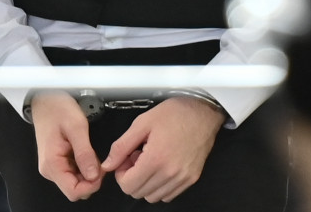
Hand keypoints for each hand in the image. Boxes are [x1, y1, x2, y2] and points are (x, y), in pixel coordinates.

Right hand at [29, 91, 103, 200]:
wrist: (45, 98)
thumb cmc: (57, 108)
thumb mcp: (76, 127)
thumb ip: (85, 154)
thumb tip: (94, 175)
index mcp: (52, 163)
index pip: (74, 192)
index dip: (91, 185)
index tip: (100, 170)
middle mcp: (49, 169)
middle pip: (75, 189)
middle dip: (91, 179)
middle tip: (97, 160)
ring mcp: (51, 166)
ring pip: (75, 183)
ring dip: (87, 173)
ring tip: (90, 153)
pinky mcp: (55, 163)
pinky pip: (72, 174)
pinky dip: (82, 167)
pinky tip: (84, 153)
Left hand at [101, 96, 224, 201]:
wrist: (202, 113)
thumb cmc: (175, 114)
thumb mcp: (141, 124)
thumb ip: (121, 146)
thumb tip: (108, 164)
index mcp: (156, 159)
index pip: (128, 186)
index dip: (120, 174)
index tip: (124, 160)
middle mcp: (171, 173)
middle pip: (139, 193)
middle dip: (131, 177)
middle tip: (135, 158)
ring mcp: (183, 178)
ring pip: (153, 197)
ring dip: (145, 182)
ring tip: (148, 161)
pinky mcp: (191, 179)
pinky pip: (169, 195)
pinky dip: (159, 186)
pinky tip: (159, 167)